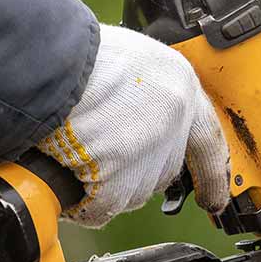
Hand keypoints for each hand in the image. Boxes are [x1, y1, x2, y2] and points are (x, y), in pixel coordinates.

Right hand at [37, 25, 230, 228]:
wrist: (45, 60)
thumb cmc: (72, 53)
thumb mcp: (126, 60)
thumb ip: (143, 92)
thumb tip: (133, 120)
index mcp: (178, 83)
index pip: (207, 140)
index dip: (211, 173)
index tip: (215, 198)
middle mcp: (173, 119)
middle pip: (162, 171)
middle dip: (131, 172)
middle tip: (97, 156)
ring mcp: (149, 151)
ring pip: (132, 192)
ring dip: (102, 185)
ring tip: (71, 153)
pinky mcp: (119, 178)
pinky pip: (102, 208)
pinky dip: (82, 203)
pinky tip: (64, 178)